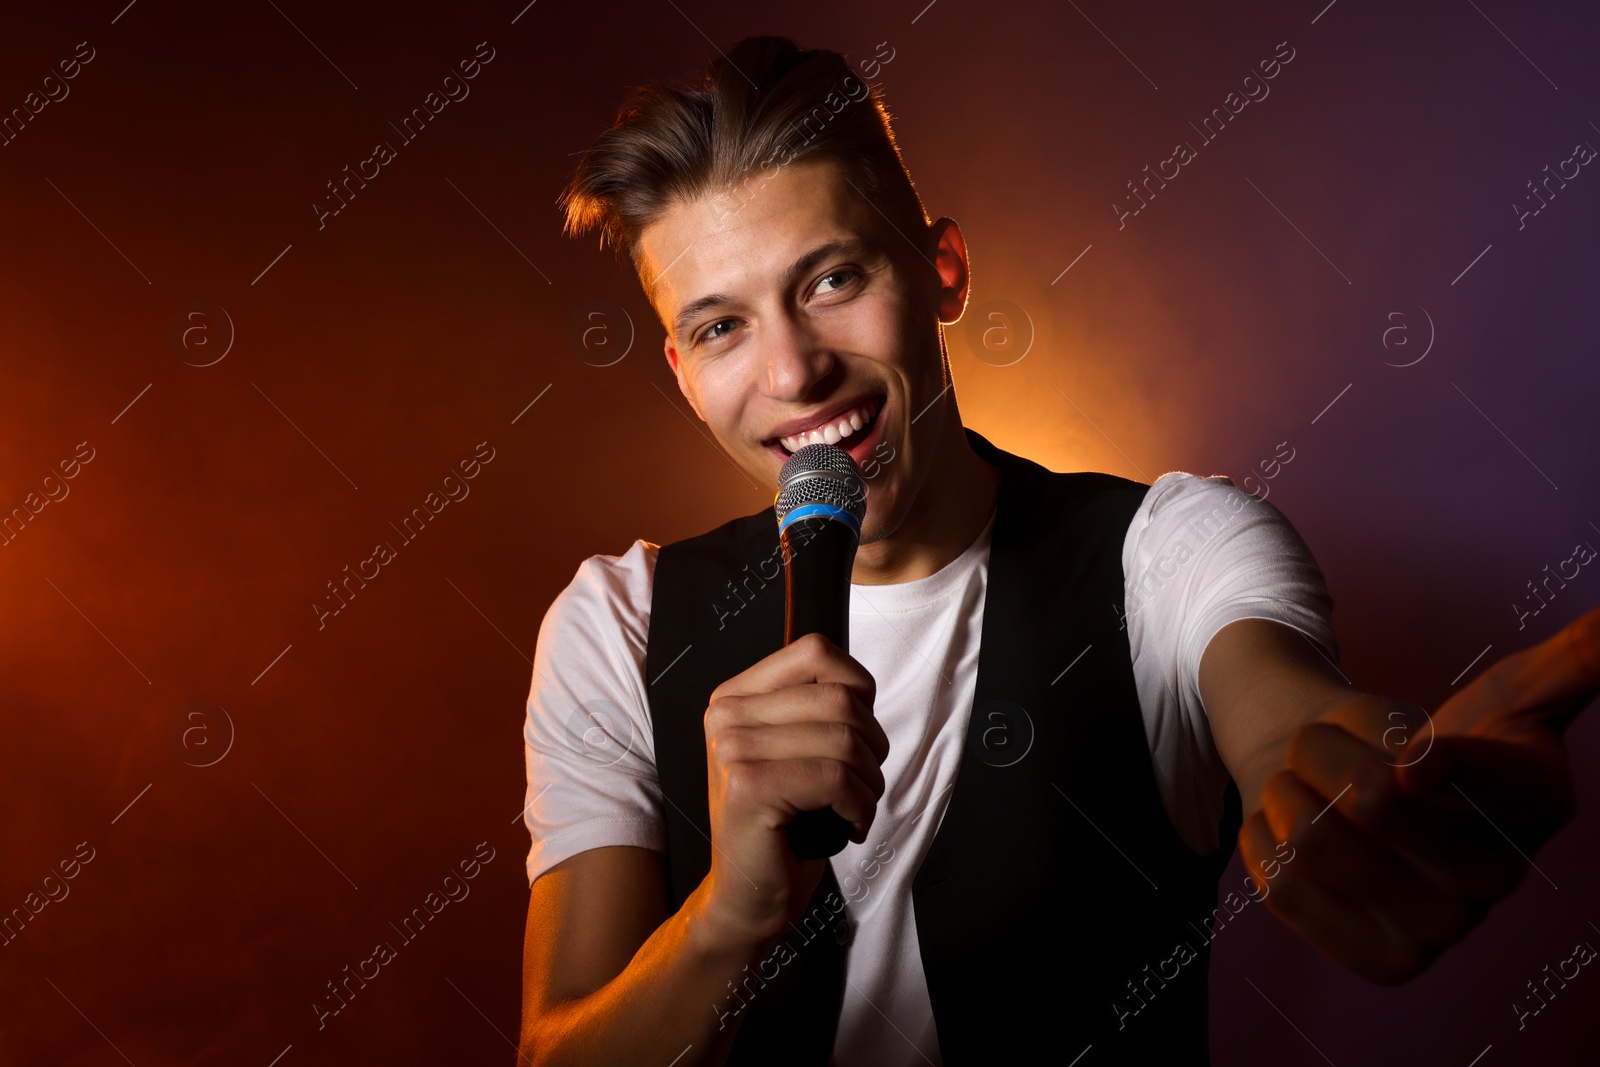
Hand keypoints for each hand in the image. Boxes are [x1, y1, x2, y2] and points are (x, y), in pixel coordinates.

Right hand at [697, 632, 888, 949]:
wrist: (748, 893)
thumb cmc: (783, 824)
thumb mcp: (794, 751)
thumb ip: (816, 707)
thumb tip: (860, 685)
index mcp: (735, 697)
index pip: (815, 652)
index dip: (858, 689)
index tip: (859, 734)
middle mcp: (726, 716)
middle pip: (839, 699)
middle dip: (873, 746)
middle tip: (864, 783)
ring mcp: (732, 750)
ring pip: (843, 740)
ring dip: (870, 782)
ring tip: (857, 806)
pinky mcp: (748, 787)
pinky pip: (836, 778)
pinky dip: (860, 806)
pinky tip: (849, 826)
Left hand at [1240, 605, 1599, 982]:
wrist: (1360, 798)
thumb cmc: (1432, 742)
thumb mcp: (1511, 694)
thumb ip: (1570, 663)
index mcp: (1535, 802)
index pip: (1478, 771)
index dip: (1429, 757)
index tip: (1409, 755)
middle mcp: (1498, 877)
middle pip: (1370, 799)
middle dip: (1317, 749)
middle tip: (1317, 746)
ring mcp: (1442, 929)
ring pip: (1314, 839)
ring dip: (1283, 792)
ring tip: (1299, 785)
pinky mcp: (1383, 961)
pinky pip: (1282, 887)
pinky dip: (1261, 839)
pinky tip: (1283, 829)